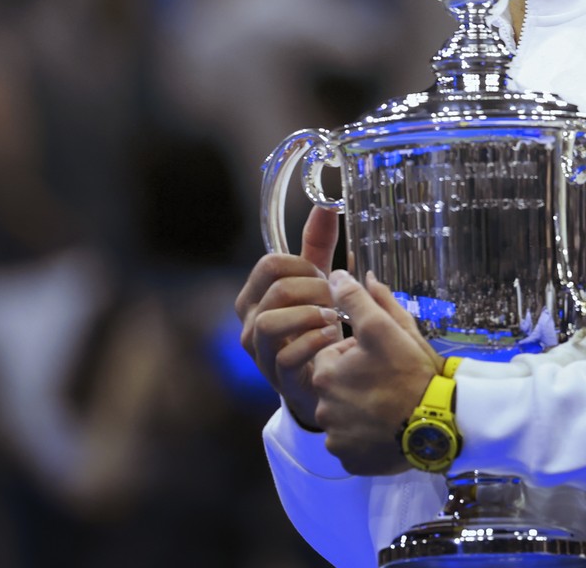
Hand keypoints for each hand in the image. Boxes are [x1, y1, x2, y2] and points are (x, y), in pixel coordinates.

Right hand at [234, 206, 342, 429]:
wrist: (317, 379)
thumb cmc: (312, 326)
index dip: (303, 266)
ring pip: (272, 321)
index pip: (270, 264)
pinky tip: (333, 337)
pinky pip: (288, 354)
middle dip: (314, 289)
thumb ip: (318, 246)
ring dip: (311, 315)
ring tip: (334, 318)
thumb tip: (326, 205)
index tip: (324, 276)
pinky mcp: (276, 376)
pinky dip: (315, 341)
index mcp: (255, 295)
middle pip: (276, 288)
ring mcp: (259, 351)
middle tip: (335, 298)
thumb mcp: (314, 283)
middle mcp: (249, 321)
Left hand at [312, 269, 443, 475]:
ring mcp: (336, 437)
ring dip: (361, 409)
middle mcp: (323, 408)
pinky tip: (388, 430)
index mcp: (326, 373)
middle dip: (358, 380)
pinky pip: (353, 443)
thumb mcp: (387, 328)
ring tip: (392, 407)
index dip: (360, 352)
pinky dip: (366, 437)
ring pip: (345, 415)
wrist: (439, 427)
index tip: (384, 357)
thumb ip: (358, 300)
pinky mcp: (350, 460)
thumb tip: (338, 275)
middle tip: (391, 382)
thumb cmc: (413, 374)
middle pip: (338, 385)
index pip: (335, 353)